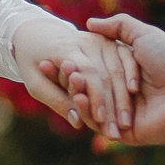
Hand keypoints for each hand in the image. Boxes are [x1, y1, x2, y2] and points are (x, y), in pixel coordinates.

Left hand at [12, 22, 136, 137]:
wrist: (37, 32)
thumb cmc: (31, 60)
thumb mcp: (34, 82)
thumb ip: (56, 101)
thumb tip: (78, 123)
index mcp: (66, 47)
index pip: (88, 74)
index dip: (95, 98)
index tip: (100, 121)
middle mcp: (86, 40)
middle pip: (105, 74)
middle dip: (111, 106)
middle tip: (115, 132)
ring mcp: (99, 38)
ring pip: (118, 68)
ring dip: (123, 97)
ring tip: (125, 124)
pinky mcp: (109, 40)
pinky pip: (125, 57)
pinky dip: (131, 74)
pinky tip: (133, 93)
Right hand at [41, 14, 164, 145]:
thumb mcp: (144, 35)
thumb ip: (118, 27)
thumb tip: (90, 23)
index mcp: (126, 75)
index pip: (92, 71)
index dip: (71, 64)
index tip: (50, 55)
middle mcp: (123, 96)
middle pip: (88, 89)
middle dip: (67, 78)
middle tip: (44, 65)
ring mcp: (124, 116)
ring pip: (91, 107)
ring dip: (76, 92)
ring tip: (64, 78)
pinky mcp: (127, 133)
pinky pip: (101, 124)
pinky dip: (88, 111)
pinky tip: (80, 96)